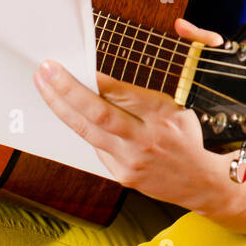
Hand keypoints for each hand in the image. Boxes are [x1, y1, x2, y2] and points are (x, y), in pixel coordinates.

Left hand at [33, 18, 228, 210]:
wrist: (200, 181)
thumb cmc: (185, 138)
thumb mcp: (174, 109)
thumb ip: (140, 100)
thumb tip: (99, 86)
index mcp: (161, 114)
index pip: (120, 92)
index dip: (92, 78)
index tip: (70, 64)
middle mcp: (145, 138)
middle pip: (98, 112)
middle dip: (66, 89)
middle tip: (45, 71)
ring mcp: (132, 160)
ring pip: (88, 132)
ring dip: (62, 108)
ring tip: (45, 89)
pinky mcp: (123, 176)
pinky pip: (97, 149)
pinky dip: (84, 131)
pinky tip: (71, 116)